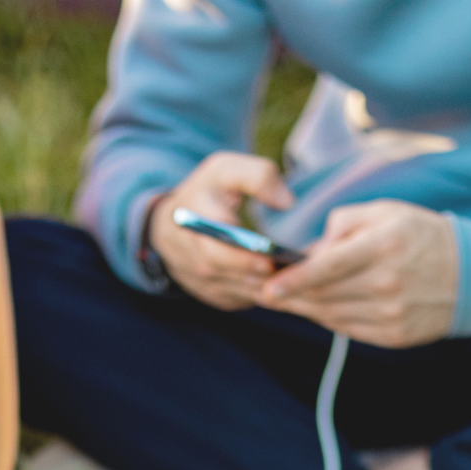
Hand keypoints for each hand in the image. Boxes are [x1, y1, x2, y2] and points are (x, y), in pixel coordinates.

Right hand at [147, 151, 293, 310]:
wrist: (170, 229)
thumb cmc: (206, 193)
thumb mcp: (226, 170)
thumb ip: (257, 177)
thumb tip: (286, 202)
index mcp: (194, 223)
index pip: (215, 250)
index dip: (242, 259)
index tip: (268, 260)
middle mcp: (195, 259)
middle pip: (233, 277)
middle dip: (264, 278)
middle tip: (295, 274)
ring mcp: (205, 283)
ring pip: (244, 292)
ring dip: (271, 289)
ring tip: (301, 280)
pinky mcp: (217, 296)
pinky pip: (246, 299)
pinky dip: (269, 295)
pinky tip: (291, 285)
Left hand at [258, 199, 457, 348]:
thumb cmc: (421, 236)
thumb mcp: (387, 212)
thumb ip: (343, 222)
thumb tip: (309, 250)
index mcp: (384, 245)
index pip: (328, 268)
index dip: (293, 281)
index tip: (267, 290)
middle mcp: (387, 282)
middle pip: (323, 295)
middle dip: (290, 295)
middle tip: (265, 290)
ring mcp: (391, 313)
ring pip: (330, 316)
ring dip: (305, 308)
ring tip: (289, 297)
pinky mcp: (393, 336)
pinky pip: (346, 330)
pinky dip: (329, 319)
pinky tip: (321, 307)